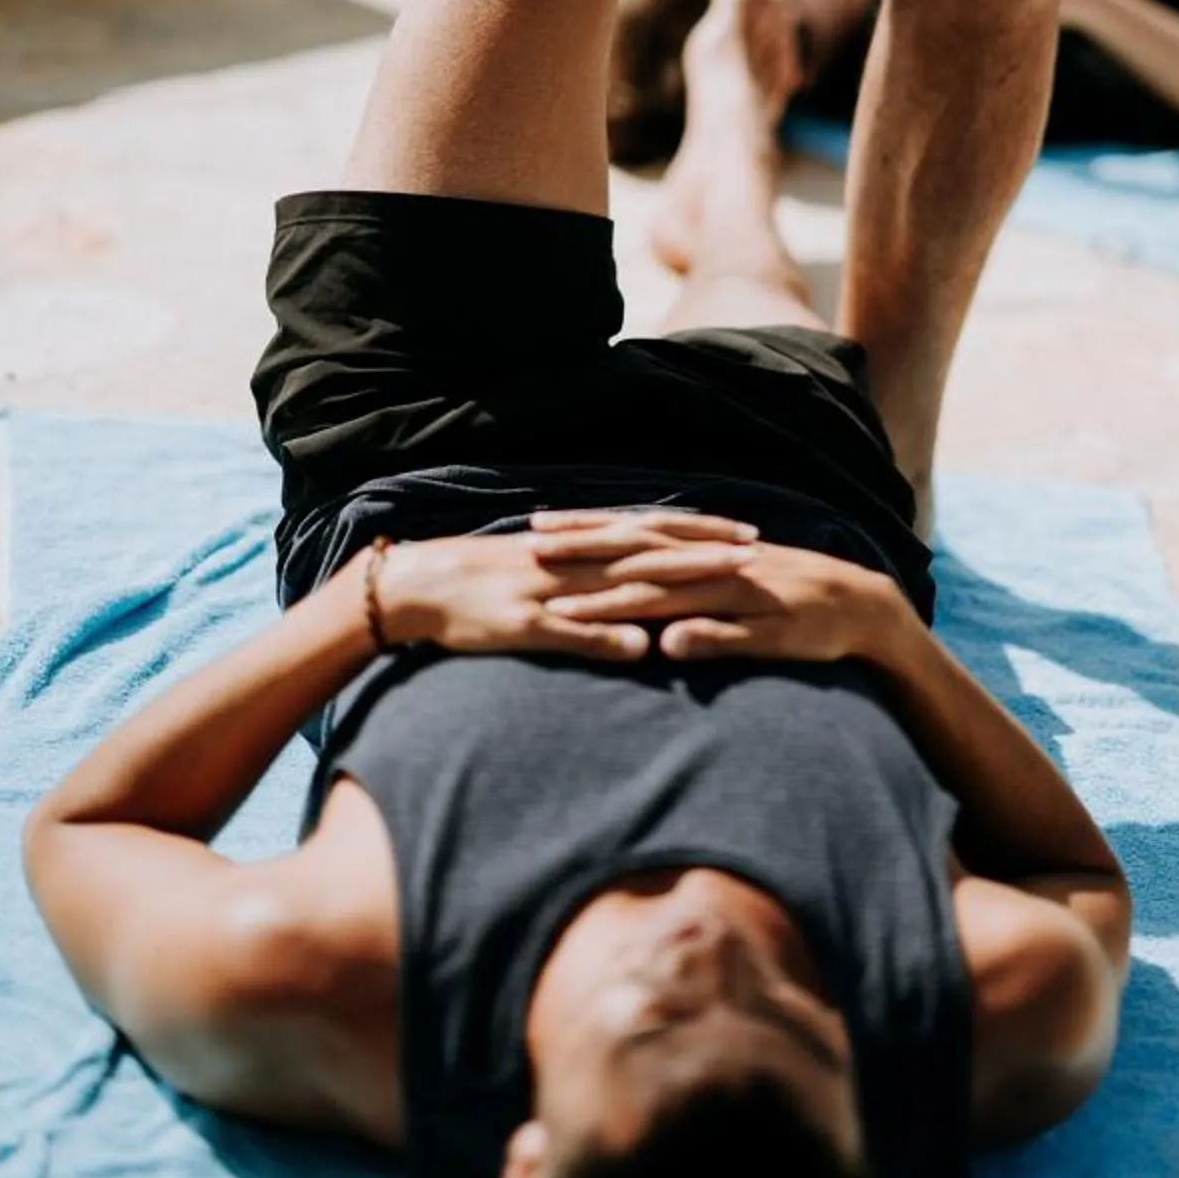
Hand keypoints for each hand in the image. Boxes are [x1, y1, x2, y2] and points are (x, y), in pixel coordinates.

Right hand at [378, 510, 766, 659]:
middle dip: (706, 546)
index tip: (750, 534)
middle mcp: (578, 561)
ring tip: (724, 575)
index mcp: (584, 550)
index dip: (702, 533)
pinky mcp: (529, 621)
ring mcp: (555, 589)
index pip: (654, 534)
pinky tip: (644, 644)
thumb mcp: (548, 580)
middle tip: (757, 544)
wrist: (421, 586)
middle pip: (653, 549)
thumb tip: (642, 610)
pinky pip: (573, 628)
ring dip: (677, 577)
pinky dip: (607, 633)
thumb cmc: (487, 585)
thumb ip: (595, 593)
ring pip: (625, 581)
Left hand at [539, 525, 906, 664]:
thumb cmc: (796, 603)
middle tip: (532, 545)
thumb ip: (693, 595)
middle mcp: (716, 564)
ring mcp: (740, 593)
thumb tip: (645, 601)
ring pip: (671, 593)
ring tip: (563, 606)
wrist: (866, 608)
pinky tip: (661, 646)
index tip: (539, 526)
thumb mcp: (736, 593)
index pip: (637, 534)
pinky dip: (696, 634)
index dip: (589, 529)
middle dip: (586, 550)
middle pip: (641, 552)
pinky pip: (725, 630)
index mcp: (706, 553)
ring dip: (616, 600)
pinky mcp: (769, 626)